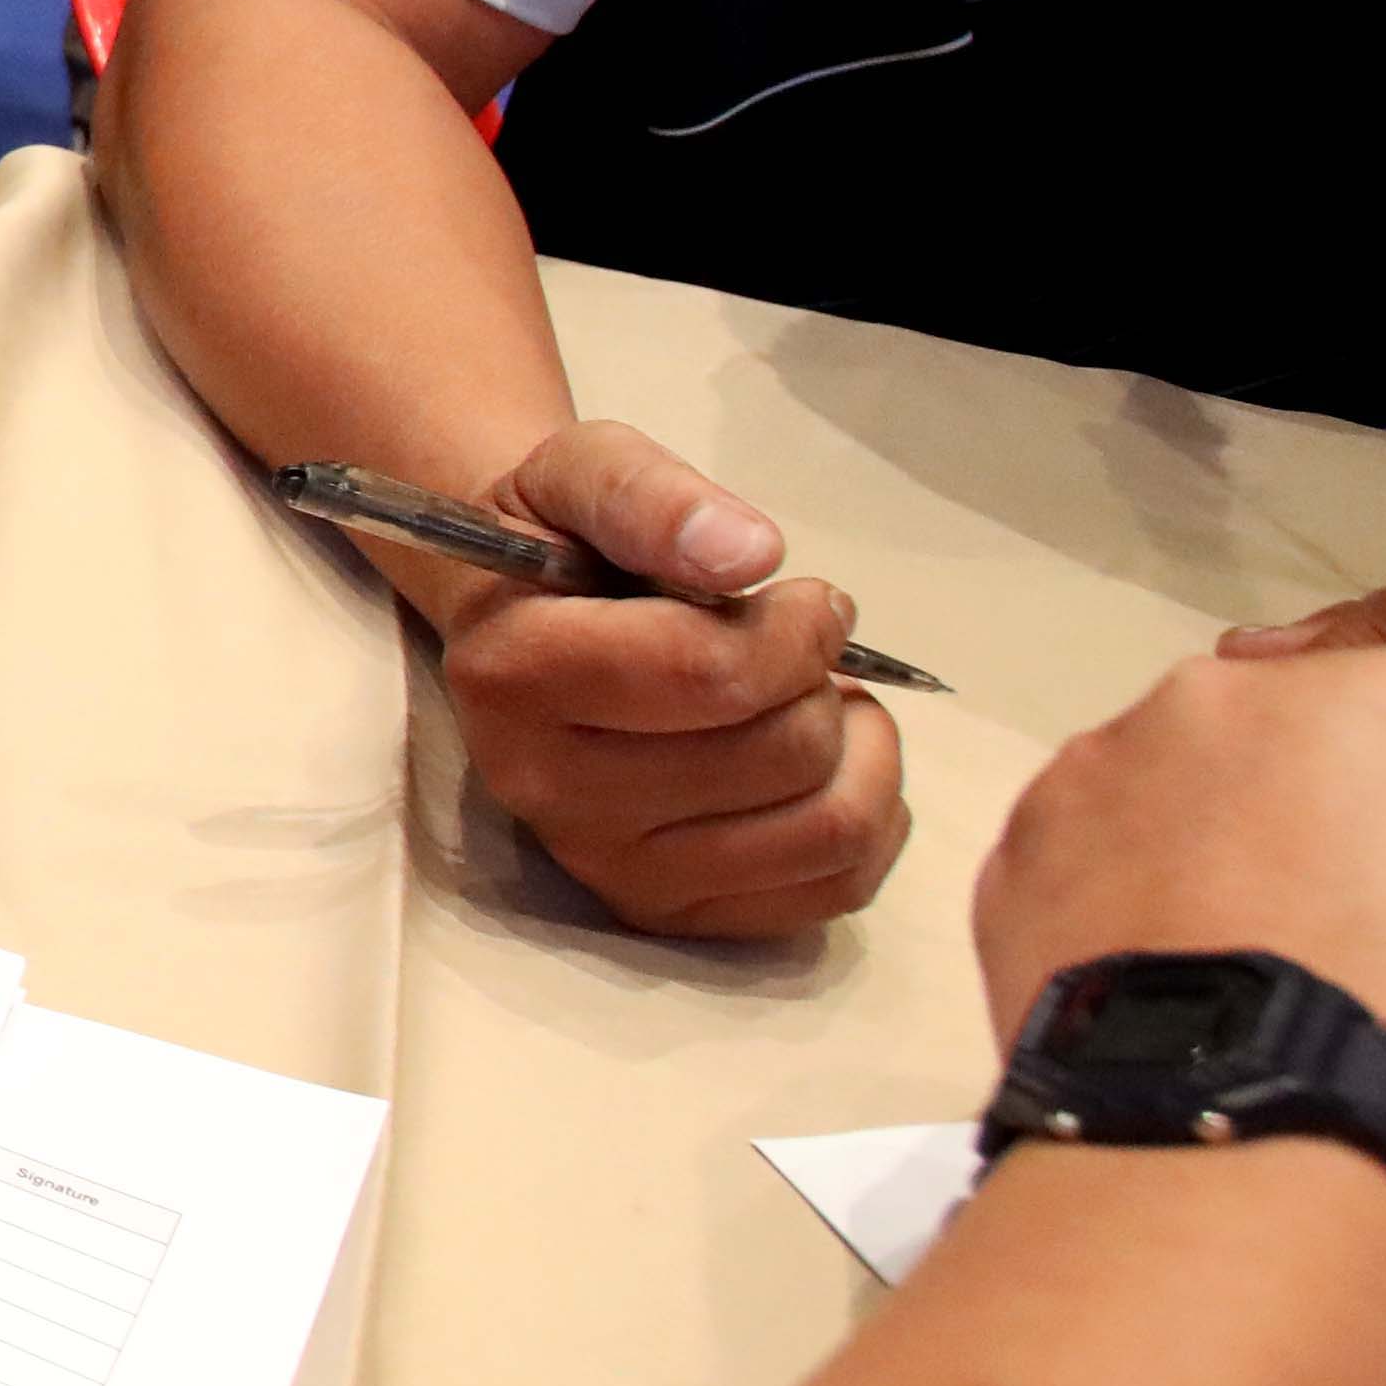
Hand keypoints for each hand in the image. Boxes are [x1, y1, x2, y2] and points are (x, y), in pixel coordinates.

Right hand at [420, 418, 911, 938]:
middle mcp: (549, 793)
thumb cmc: (561, 540)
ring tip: (818, 698)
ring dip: (858, 745)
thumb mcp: (584, 471)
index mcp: (514, 679)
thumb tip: (749, 554)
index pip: (710, 674)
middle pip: (781, 751)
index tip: (800, 597)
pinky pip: (837, 887)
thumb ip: (652, 496)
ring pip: (826, 828)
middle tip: (796, 645)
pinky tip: (827, 763)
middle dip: (819, 679)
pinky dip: (871, 815)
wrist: (518, 618)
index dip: (796, 625)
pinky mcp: (668, 914)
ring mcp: (610, 868)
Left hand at [982, 648, 1385, 1228]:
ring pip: (1168, 807)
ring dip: (1194, 879)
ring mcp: (1116, 766)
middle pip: (1288, 761)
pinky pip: (1075, 878)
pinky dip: (1105, 935)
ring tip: (1231, 1008)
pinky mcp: (1015, 852)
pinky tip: (1154, 1026)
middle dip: (1304, 842)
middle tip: (1329, 968)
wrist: (1292, 1176)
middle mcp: (1254, 702)